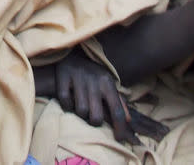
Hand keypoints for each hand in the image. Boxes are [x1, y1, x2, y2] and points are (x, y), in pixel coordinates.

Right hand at [53, 49, 168, 143]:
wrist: (72, 55)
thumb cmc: (93, 75)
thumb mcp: (107, 84)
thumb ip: (118, 102)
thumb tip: (129, 120)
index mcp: (108, 83)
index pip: (117, 111)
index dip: (120, 128)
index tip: (119, 139)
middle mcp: (94, 80)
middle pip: (96, 117)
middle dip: (94, 122)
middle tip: (91, 117)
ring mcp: (78, 77)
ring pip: (81, 111)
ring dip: (80, 113)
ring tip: (80, 105)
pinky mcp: (63, 76)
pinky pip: (65, 102)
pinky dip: (67, 105)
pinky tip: (69, 100)